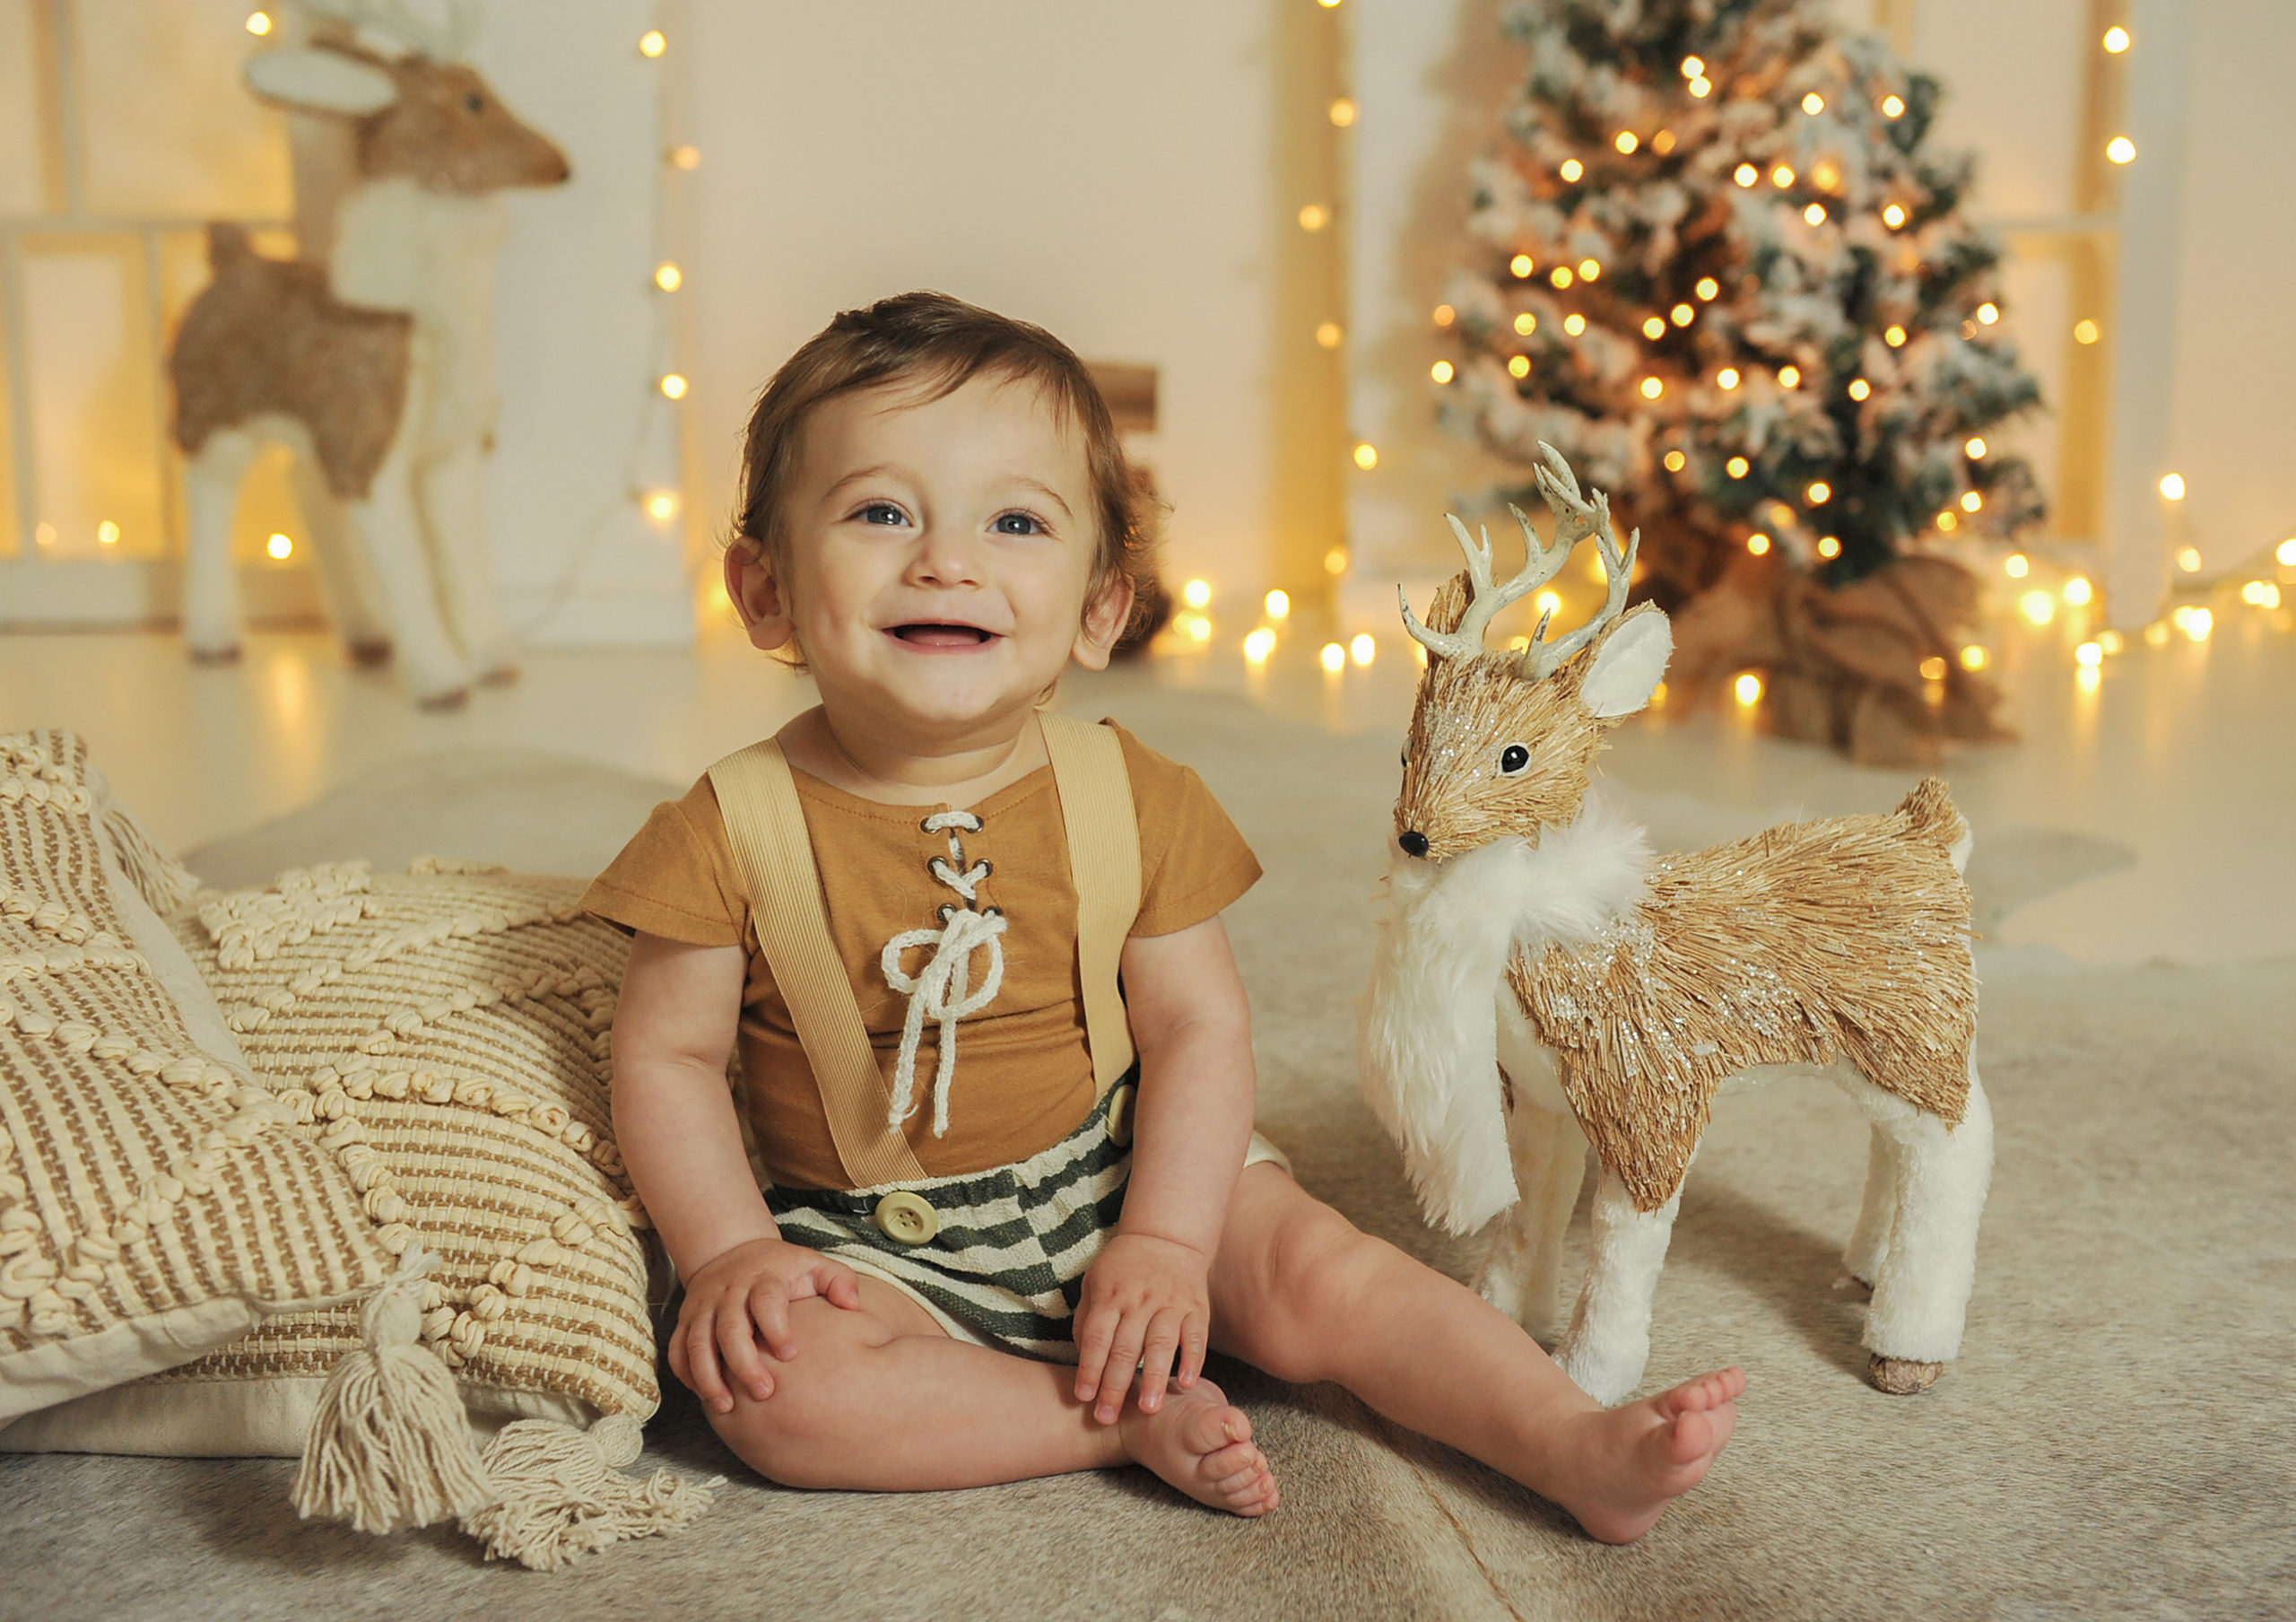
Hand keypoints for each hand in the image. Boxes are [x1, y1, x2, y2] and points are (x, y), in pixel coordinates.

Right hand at [669, 1235, 861, 1412]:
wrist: (732, 1251)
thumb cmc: (781, 1268)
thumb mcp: (813, 1264)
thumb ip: (837, 1281)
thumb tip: (852, 1304)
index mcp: (762, 1279)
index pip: (765, 1301)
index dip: (776, 1328)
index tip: (790, 1354)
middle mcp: (728, 1292)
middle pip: (729, 1328)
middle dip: (744, 1363)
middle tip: (764, 1392)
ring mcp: (703, 1307)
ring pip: (697, 1343)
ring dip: (709, 1376)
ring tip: (726, 1406)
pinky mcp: (686, 1320)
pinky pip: (678, 1349)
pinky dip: (687, 1373)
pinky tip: (704, 1394)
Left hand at [1072, 1231, 1212, 1423]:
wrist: (1166, 1236)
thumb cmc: (1123, 1266)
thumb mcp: (1094, 1282)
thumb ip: (1087, 1319)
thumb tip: (1083, 1360)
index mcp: (1111, 1295)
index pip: (1097, 1338)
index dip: (1089, 1369)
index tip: (1083, 1398)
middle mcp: (1139, 1300)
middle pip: (1125, 1347)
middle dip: (1115, 1386)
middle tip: (1107, 1418)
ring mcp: (1170, 1303)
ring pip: (1161, 1344)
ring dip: (1154, 1378)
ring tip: (1148, 1410)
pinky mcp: (1196, 1308)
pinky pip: (1196, 1337)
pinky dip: (1193, 1360)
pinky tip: (1187, 1384)